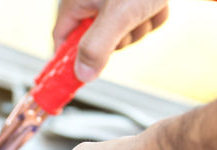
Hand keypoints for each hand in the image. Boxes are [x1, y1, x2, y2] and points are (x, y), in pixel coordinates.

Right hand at [53, 0, 168, 81]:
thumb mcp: (117, 16)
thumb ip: (96, 48)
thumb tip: (82, 75)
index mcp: (75, 2)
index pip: (61, 41)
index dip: (70, 60)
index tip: (81, 75)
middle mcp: (91, 2)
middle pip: (96, 42)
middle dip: (118, 39)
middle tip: (128, 24)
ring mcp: (114, 2)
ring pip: (122, 34)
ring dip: (138, 27)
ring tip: (145, 7)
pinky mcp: (134, 1)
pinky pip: (140, 22)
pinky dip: (151, 16)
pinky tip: (155, 3)